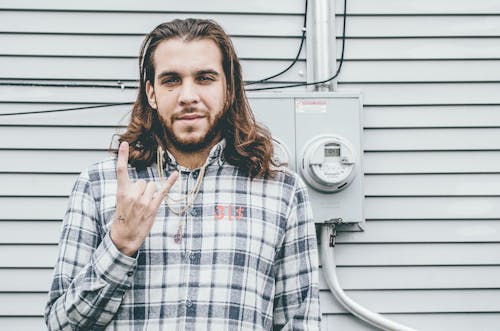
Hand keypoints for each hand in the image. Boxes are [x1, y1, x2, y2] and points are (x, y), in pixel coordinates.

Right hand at [110, 141, 177, 255]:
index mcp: (121, 192)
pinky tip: (176, 174)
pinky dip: (170, 182)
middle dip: (142, 190)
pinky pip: (163, 191)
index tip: (125, 143)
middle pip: (143, 181)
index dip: (123, 156)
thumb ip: (128, 191)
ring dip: (150, 194)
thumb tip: (142, 184)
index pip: (121, 171)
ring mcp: (143, 201)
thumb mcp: (120, 203)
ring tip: (144, 207)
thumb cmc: (122, 220)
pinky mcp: (153, 207)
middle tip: (136, 204)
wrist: (124, 238)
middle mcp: (132, 195)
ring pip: (152, 186)